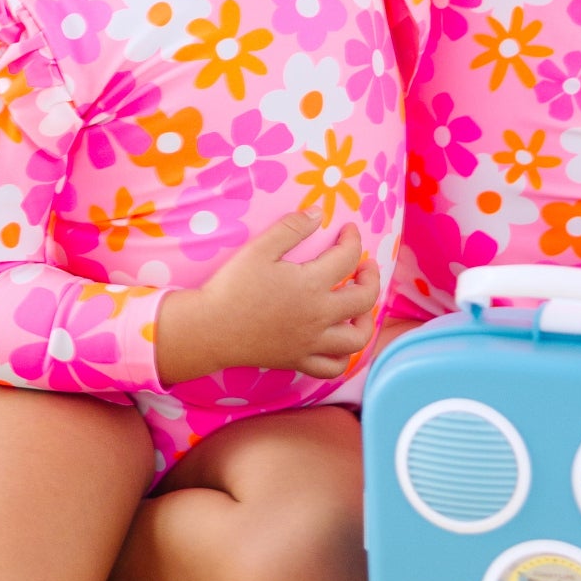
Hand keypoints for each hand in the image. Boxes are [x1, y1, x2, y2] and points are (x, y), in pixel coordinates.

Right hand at [155, 214, 379, 384]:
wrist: (209, 329)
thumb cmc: (232, 287)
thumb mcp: (259, 249)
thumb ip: (291, 228)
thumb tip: (318, 213)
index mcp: (311, 285)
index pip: (348, 257)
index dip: (353, 239)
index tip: (347, 230)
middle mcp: (319, 316)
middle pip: (364, 298)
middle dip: (371, 277)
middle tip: (363, 265)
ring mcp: (311, 343)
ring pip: (358, 339)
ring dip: (366, 319)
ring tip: (358, 306)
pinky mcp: (299, 361)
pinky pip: (333, 367)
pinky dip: (343, 356)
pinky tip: (337, 339)